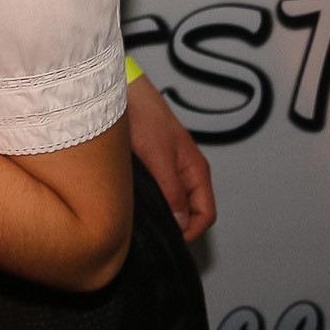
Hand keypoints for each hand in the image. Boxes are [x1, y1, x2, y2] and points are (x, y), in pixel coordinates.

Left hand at [124, 73, 214, 240]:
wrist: (124, 93)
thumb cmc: (144, 115)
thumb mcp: (158, 156)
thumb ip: (171, 189)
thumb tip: (181, 222)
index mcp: (196, 170)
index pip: (206, 214)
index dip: (191, 230)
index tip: (169, 236)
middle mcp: (185, 173)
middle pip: (189, 213)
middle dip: (174, 224)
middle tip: (150, 229)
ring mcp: (169, 171)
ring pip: (172, 204)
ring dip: (160, 213)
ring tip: (139, 216)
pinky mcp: (152, 168)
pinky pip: (157, 193)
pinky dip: (149, 201)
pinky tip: (132, 201)